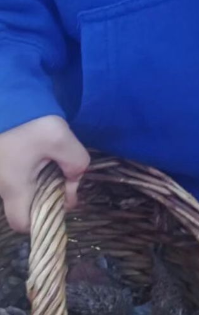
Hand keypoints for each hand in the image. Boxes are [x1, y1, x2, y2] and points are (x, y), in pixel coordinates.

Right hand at [0, 116, 89, 233]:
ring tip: (48, 164)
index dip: (41, 223)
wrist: (4, 90)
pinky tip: (34, 154)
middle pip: (21, 206)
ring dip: (34, 184)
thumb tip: (72, 186)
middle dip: (41, 200)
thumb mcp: (62, 141)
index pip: (22, 224)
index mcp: (15, 186)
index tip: (57, 207)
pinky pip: (10, 174)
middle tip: (58, 182)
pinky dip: (24, 171)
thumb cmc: (29, 119)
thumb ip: (76, 166)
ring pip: (15, 189)